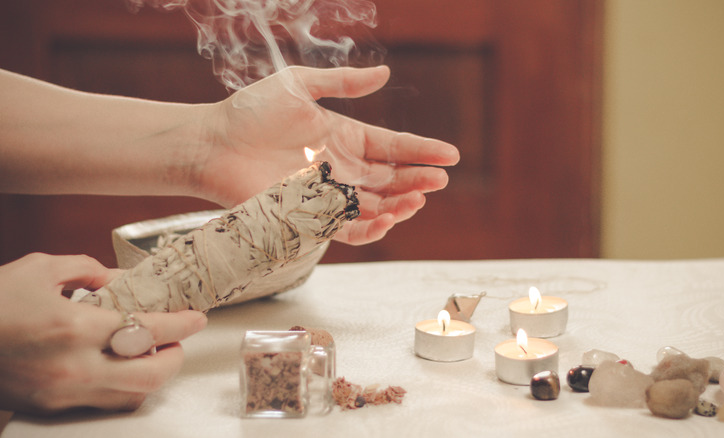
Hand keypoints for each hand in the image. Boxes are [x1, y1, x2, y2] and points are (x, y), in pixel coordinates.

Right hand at [0, 254, 206, 414]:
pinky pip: (104, 404)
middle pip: (151, 376)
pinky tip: (121, 367)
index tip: (197, 317)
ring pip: (130, 397)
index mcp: (73, 327)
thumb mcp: (40, 270)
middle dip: (176, 357)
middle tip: (179, 339)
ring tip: (151, 351)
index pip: (148, 329)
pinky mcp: (51, 406)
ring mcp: (62, 393)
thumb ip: (88, 270)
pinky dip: (123, 388)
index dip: (181, 324)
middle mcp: (74, 366)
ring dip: (151, 375)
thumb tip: (121, 279)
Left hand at [196, 65, 459, 244]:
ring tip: (417, 199)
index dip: (422, 151)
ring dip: (399, 206)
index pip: (394, 147)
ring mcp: (327, 195)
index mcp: (345, 137)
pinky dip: (368, 228)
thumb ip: (342, 83)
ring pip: (375, 208)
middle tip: (439, 179)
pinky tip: (386, 219)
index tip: (451, 155)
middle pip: (391, 180)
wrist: (212, 142)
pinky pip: (346, 229)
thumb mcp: (300, 85)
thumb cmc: (251, 111)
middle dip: (418, 181)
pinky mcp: (308, 217)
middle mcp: (342, 169)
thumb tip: (384, 73)